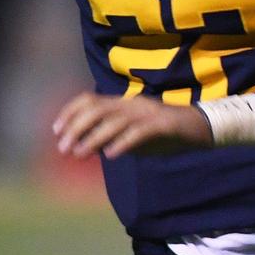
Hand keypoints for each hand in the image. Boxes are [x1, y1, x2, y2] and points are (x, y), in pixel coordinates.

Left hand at [52, 92, 212, 159]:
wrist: (198, 128)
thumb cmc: (162, 133)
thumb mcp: (131, 135)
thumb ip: (110, 138)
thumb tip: (83, 147)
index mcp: (122, 103)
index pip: (89, 100)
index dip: (69, 112)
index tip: (56, 130)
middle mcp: (131, 104)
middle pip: (97, 108)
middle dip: (75, 127)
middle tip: (63, 148)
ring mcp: (147, 113)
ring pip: (114, 121)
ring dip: (93, 137)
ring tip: (79, 154)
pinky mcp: (162, 125)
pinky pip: (138, 132)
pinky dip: (122, 143)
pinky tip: (110, 154)